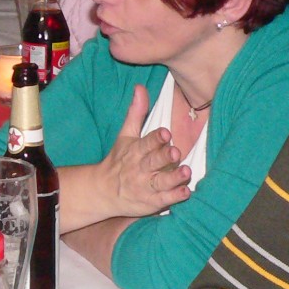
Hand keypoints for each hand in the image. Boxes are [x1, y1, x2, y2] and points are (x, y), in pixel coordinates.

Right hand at [97, 85, 191, 218]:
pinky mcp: (151, 202)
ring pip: (161, 181)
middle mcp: (140, 168)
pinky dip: (174, 196)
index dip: (156, 139)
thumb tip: (140, 87)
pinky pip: (164, 200)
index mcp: (135, 151)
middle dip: (164, 157)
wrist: (103, 191)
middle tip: (175, 151)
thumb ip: (136, 113)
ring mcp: (146, 186)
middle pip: (154, 161)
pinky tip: (185, 192)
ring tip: (186, 171)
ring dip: (173, 177)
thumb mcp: (125, 136)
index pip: (146, 143)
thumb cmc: (119, 160)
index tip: (165, 133)